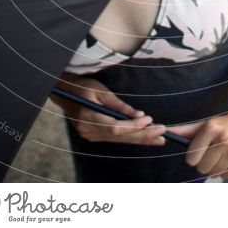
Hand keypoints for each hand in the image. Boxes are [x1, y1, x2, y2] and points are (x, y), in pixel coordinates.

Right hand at [52, 73, 166, 145]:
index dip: (133, 126)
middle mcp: (88, 130)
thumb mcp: (101, 90)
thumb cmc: (83, 87)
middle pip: (119, 137)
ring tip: (159, 138)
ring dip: (140, 138)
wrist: (65, 93)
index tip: (150, 120)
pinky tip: (145, 136)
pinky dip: (131, 137)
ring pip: (119, 140)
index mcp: (88, 117)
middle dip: (142, 136)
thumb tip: (139, 116)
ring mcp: (90, 136)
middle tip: (162, 134)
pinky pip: (115, 139)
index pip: (114, 128)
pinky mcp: (94, 136)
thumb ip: (119, 105)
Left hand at [170, 108, 227, 178]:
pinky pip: (227, 176)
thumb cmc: (221, 125)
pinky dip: (225, 171)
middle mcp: (224, 139)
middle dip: (203, 163)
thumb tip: (165, 131)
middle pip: (202, 168)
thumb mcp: (204, 125)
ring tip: (219, 155)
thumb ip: (184, 131)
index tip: (197, 152)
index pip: (191, 158)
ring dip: (214, 168)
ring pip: (214, 173)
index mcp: (211, 129)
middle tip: (210, 154)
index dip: (192, 157)